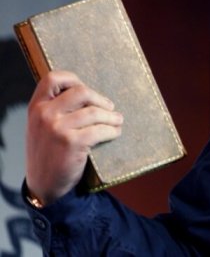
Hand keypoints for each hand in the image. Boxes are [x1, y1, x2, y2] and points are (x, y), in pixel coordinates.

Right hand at [25, 70, 122, 204]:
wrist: (44, 185)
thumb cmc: (48, 152)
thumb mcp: (42, 126)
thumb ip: (56, 108)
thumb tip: (88, 93)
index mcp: (36, 107)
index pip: (53, 78)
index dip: (73, 79)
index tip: (87, 88)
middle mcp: (44, 114)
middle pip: (81, 91)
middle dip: (100, 99)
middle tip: (110, 107)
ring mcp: (57, 128)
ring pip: (95, 112)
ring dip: (112, 116)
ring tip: (117, 120)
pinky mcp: (72, 142)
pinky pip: (100, 130)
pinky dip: (112, 131)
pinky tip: (115, 133)